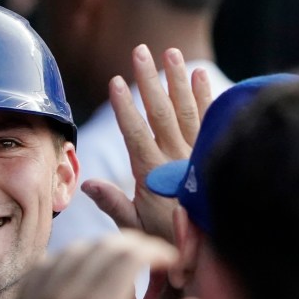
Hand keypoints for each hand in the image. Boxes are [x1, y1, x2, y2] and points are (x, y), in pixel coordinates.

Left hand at [0, 231, 203, 298]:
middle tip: (153, 261)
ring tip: (123, 266)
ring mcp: (38, 297)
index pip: (131, 255)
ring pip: (75, 249)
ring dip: (104, 249)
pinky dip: (71, 259)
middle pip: (104, 246)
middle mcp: (64, 295)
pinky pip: (48, 263)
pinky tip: (85, 274)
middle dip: (134, 246)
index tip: (171, 262)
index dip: (157, 251)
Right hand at [83, 45, 211, 243]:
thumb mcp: (134, 227)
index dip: (125, 107)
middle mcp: (176, 158)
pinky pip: (210, 119)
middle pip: (161, 113)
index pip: (135, 134)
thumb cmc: (168, 239)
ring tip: (171, 53)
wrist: (211, 247)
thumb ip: (112, 203)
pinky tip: (200, 75)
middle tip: (140, 51)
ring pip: (187, 110)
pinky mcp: (213, 152)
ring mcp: (197, 153)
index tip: (116, 81)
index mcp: (152, 174)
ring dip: (178, 80)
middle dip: (149, 81)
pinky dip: (206, 96)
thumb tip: (86, 184)